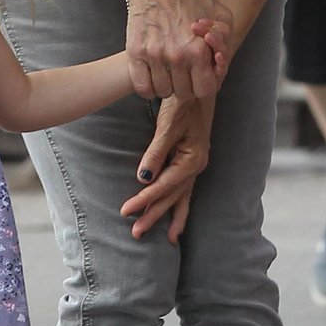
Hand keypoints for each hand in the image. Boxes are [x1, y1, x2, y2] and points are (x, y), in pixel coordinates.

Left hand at [122, 95, 215, 241]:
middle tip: (136, 233)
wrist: (200, 86)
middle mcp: (196, 166)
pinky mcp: (192, 161)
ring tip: (167, 239)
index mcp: (191, 159)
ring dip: (171, 216)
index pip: (163, 186)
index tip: (125, 211)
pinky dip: (182, 205)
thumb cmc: (184, 102)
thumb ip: (156, 153)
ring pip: (181, 197)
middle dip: (154, 215)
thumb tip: (142, 178)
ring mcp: (196, 165)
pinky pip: (186, 190)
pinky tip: (179, 218)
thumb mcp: (168, 125)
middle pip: (172, 197)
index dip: (144, 200)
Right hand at [124, 0, 233, 100]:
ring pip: (163, 92)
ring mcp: (154, 56)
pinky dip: (148, 88)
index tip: (200, 80)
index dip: (204, 87)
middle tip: (185, 75)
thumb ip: (226, 39)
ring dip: (168, 87)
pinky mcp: (136, 53)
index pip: (205, 90)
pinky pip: (142, 87)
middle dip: (187, 87)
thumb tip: (219, 60)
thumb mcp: (220, 13)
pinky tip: (153, 77)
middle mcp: (177, 56)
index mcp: (198, 50)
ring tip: (169, 73)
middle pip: (184, 93)